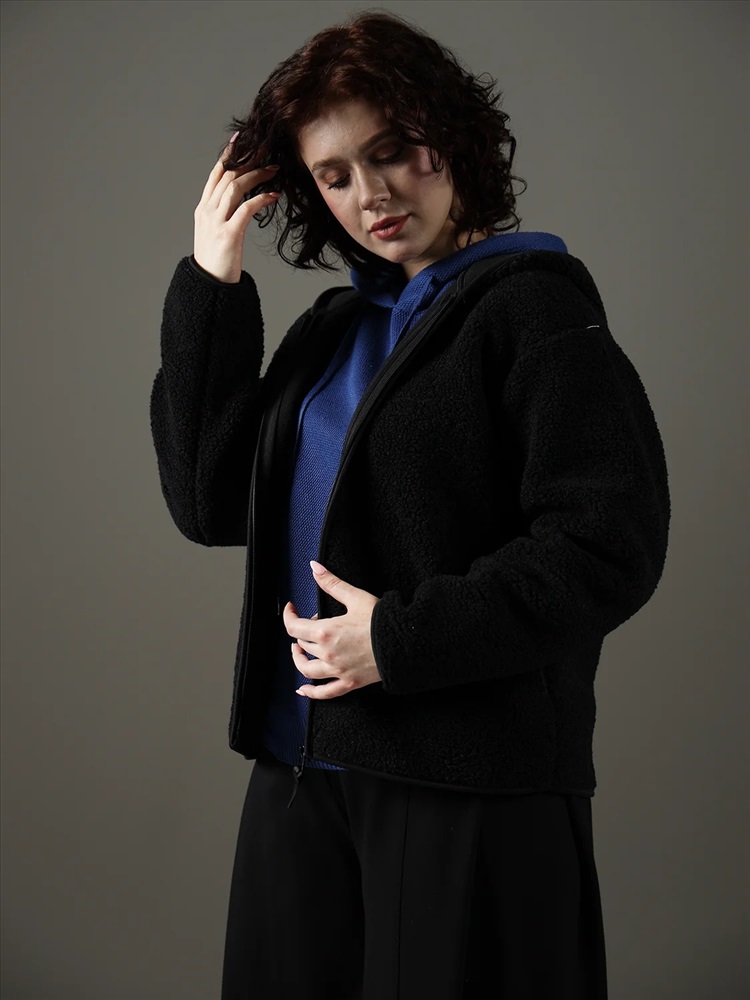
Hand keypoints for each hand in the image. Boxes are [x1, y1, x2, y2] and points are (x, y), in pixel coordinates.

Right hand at [192, 132, 280, 283]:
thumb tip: (243, 201)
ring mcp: (216, 222)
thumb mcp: (216, 233)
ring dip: (256, 175)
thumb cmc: (217, 261)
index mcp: (203, 209)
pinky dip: (260, 199)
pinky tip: (273, 196)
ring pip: (235, 188)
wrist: (210, 286)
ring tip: (274, 170)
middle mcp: (207, 211)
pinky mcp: (228, 235)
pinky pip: (245, 209)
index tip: (241, 140)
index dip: (229, 155)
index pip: (215, 175)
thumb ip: (225, 214)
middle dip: (248, 160)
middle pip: (227, 176)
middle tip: (267, 151)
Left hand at [284, 561, 380, 699]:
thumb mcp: (355, 597)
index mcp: (325, 632)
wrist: (405, 642)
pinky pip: (324, 692)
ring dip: (299, 660)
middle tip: (314, 622)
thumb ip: (331, 583)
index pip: (293, 626)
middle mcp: (327, 654)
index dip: (289, 615)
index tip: (292, 608)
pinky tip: (303, 689)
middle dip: (302, 631)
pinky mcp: (349, 683)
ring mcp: (337, 671)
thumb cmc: (381, 620)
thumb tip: (314, 567)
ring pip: (307, 670)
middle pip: (302, 645)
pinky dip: (311, 692)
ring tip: (299, 651)